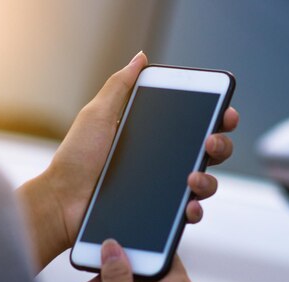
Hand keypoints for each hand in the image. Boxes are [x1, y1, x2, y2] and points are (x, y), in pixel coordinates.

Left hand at [18, 52, 238, 269]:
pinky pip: (188, 213)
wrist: (63, 200)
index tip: (225, 114)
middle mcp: (165, 163)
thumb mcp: (98, 114)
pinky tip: (189, 206)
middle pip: (211, 153)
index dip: (217, 119)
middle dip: (221, 145)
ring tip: (193, 178)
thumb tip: (141, 58)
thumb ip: (121, 86)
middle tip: (210, 142)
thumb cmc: (77, 157)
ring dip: (209, 181)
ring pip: (206, 184)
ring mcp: (165, 190)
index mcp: (155, 137)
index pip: (196, 125)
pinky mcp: (161, 216)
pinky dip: (195, 210)